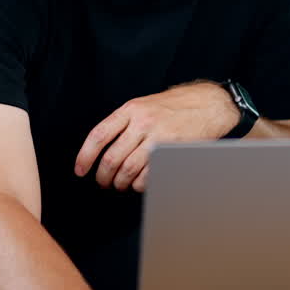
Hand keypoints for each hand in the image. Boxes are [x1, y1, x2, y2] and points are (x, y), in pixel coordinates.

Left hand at [74, 82, 235, 190]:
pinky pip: (147, 177)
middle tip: (103, 182)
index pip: (99, 135)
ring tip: (121, 184)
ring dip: (120, 183)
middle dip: (103, 176)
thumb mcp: (144, 105)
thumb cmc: (174, 107)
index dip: (85, 156)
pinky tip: (139, 182)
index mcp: (131, 109)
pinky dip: (139, 185)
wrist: (208, 104)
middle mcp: (143, 122)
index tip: (81, 170)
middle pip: (111, 158)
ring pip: (128, 170)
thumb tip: (100, 150)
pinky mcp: (172, 152)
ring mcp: (158, 137)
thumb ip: (123, 123)